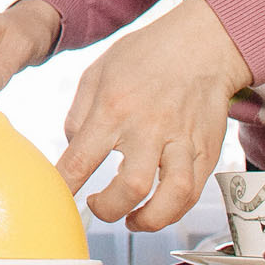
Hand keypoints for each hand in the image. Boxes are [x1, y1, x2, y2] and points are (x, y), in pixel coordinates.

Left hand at [56, 0, 251, 232]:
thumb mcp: (96, 72)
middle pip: (132, 187)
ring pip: (172, 196)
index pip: (82, 158)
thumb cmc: (146, 55)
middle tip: (99, 206)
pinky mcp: (206, 150)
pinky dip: (175, 210)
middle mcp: (149, 128)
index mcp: (114, 108)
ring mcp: (182, 141)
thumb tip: (73, 149)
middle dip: (110, 210)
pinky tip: (159, 208)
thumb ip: (78, 114)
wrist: (201, 44)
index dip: (66, 186)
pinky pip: (194, 192)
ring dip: (149, 220)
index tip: (58, 199)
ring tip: (132, 220)